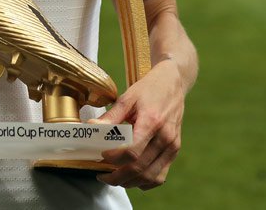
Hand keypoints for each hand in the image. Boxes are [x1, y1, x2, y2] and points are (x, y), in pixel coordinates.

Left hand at [92, 59, 185, 189]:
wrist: (173, 83)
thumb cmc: (149, 89)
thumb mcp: (127, 98)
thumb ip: (111, 116)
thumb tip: (91, 128)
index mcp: (152, 122)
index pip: (133, 151)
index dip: (114, 158)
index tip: (101, 156)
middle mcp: (165, 137)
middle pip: (140, 168)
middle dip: (118, 176)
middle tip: (102, 175)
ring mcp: (172, 146)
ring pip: (150, 177)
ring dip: (130, 182)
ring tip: (114, 178)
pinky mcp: (174, 151)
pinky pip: (160, 176)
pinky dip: (144, 182)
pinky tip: (131, 177)